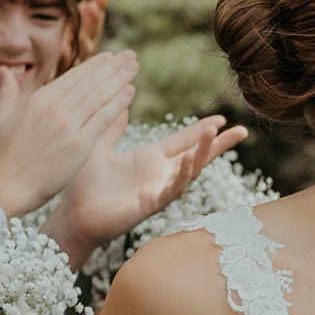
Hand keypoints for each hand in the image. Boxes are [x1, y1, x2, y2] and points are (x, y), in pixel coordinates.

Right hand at [0, 51, 140, 218]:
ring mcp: (68, 126)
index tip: (109, 57)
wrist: (7, 186)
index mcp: (38, 100)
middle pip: (90, 83)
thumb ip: (8, 92)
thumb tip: (5, 71)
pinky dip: (118, 103)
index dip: (94, 65)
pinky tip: (130, 91)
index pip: (73, 77)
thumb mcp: (2, 118)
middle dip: (113, 67)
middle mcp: (54, 109)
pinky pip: (103, 119)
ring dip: (120, 79)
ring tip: (134, 67)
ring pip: (99, 96)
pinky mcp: (79, 145)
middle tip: (130, 55)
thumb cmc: (4, 156)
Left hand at [51, 109, 248, 258]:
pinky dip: (181, 175)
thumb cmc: (82, 185)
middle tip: (243, 130)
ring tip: (216, 134)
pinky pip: (171, 190)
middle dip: (219, 144)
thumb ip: (112, 126)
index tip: (221, 118)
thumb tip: (118, 99)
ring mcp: (156, 190)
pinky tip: (189, 160)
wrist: (71, 215)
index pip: (182, 141)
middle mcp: (158, 174)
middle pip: (197, 156)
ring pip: (189, 171)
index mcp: (149, 159)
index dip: (201, 130)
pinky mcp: (149, 205)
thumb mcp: (99, 146)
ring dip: (203, 153)